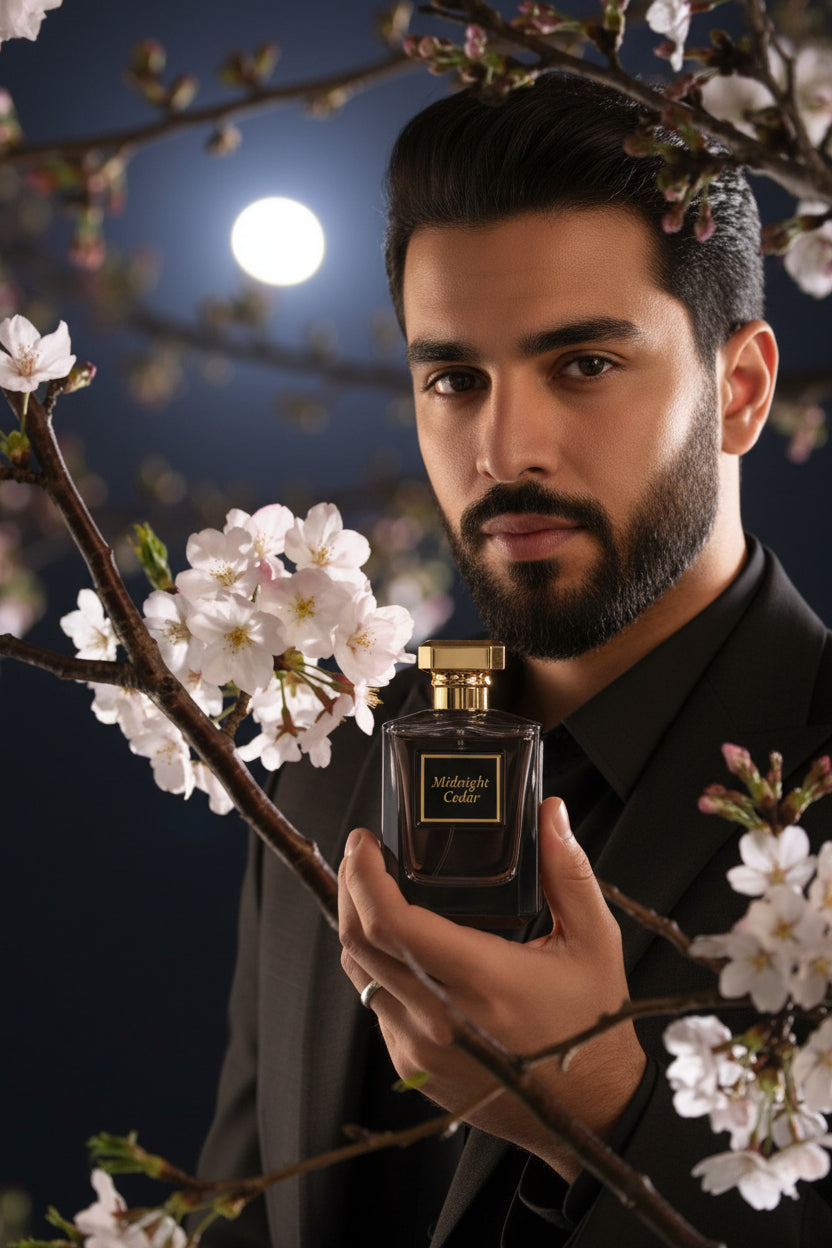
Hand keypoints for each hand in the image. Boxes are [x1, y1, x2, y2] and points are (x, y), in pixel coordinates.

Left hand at [338, 796, 645, 1180]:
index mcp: (481, 980)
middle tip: (362, 854)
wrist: (592, 1112)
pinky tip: (400, 943)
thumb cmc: (594, 1025)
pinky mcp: (412, 1067)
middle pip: (359, 943)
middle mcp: (439, 1018)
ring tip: (374, 889)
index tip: (364, 842)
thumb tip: (551, 812)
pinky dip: (378, 965)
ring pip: (360, 975)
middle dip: (350, 888)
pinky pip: (376, 1005)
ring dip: (358, 926)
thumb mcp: (595, 942)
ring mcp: (419, 1048)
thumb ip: (568, 872)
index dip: (364, 877)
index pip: (391, 924)